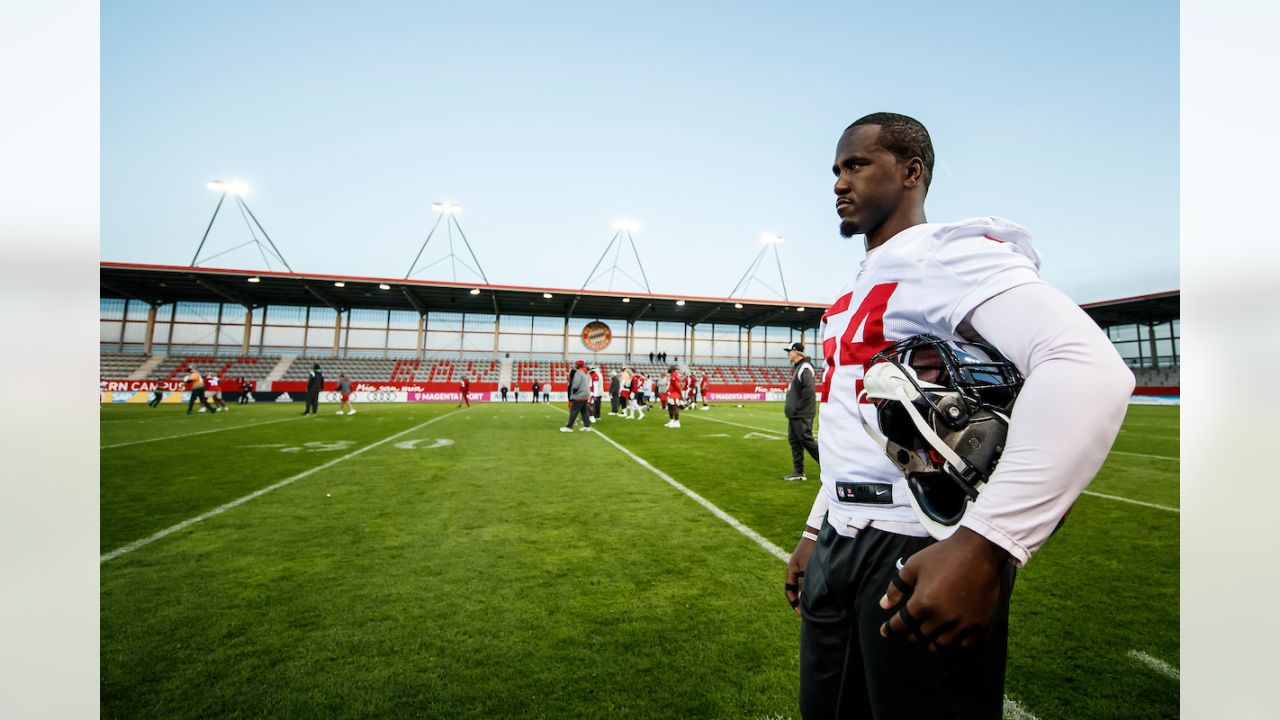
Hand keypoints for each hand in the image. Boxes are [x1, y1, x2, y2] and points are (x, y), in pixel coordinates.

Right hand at [784, 533, 816, 614]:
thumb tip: (802, 599)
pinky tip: (822, 591)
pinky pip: (810, 579)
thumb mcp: (806, 568)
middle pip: (796, 589)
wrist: (816, 533)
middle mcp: (795, 570)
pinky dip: (814, 587)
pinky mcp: (811, 564)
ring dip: (808, 593)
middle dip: (801, 601)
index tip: (801, 614)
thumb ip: (803, 584)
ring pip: (804, 584)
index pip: (789, 591)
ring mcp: (803, 566)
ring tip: (817, 603)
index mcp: (791, 571)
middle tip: (808, 611)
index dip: (794, 603)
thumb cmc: (810, 550)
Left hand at [878, 527, 1009, 649]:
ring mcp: (962, 623)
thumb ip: (897, 587)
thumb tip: (884, 605)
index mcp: (923, 603)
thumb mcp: (914, 565)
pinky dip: (954, 641)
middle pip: (919, 636)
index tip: (885, 631)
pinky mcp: (979, 624)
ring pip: (940, 645)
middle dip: (909, 634)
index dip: (890, 629)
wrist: (980, 551)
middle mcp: (942, 618)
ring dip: (929, 641)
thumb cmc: (943, 556)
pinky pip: (963, 643)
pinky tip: (949, 634)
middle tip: (907, 631)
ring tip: (926, 636)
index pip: (901, 625)